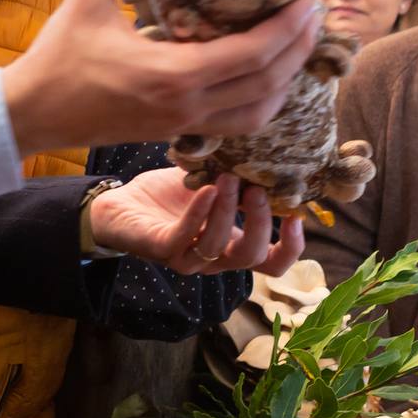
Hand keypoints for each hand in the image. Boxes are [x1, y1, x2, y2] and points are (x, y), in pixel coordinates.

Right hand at [4, 0, 321, 153]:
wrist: (31, 113)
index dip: (287, 29)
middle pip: (267, 85)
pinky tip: (265, 77)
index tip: (307, 1)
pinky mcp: (175, 132)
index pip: (251, 55)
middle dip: (300, 51)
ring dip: (286, 81)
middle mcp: (186, 105)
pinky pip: (236, 125)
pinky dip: (262, 103)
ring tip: (298, 45)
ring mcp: (183, 124)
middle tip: (316, 16)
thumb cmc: (57, 56)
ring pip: (258, 113)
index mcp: (171, 72)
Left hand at [88, 170, 305, 274]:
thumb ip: (238, 176)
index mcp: (232, 245)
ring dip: (227, 211)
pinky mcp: (162, 250)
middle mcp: (214, 258)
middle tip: (256, 189)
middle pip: (252, 258)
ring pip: (218, 248)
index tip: (297, 215)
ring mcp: (188, 258)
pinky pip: (185, 238)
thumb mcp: (211, 182)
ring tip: (228, 178)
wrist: (120, 203)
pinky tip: (205, 188)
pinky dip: (199, 213)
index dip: (292, 247)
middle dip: (260, 223)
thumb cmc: (168, 196)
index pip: (272, 263)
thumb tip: (269, 154)